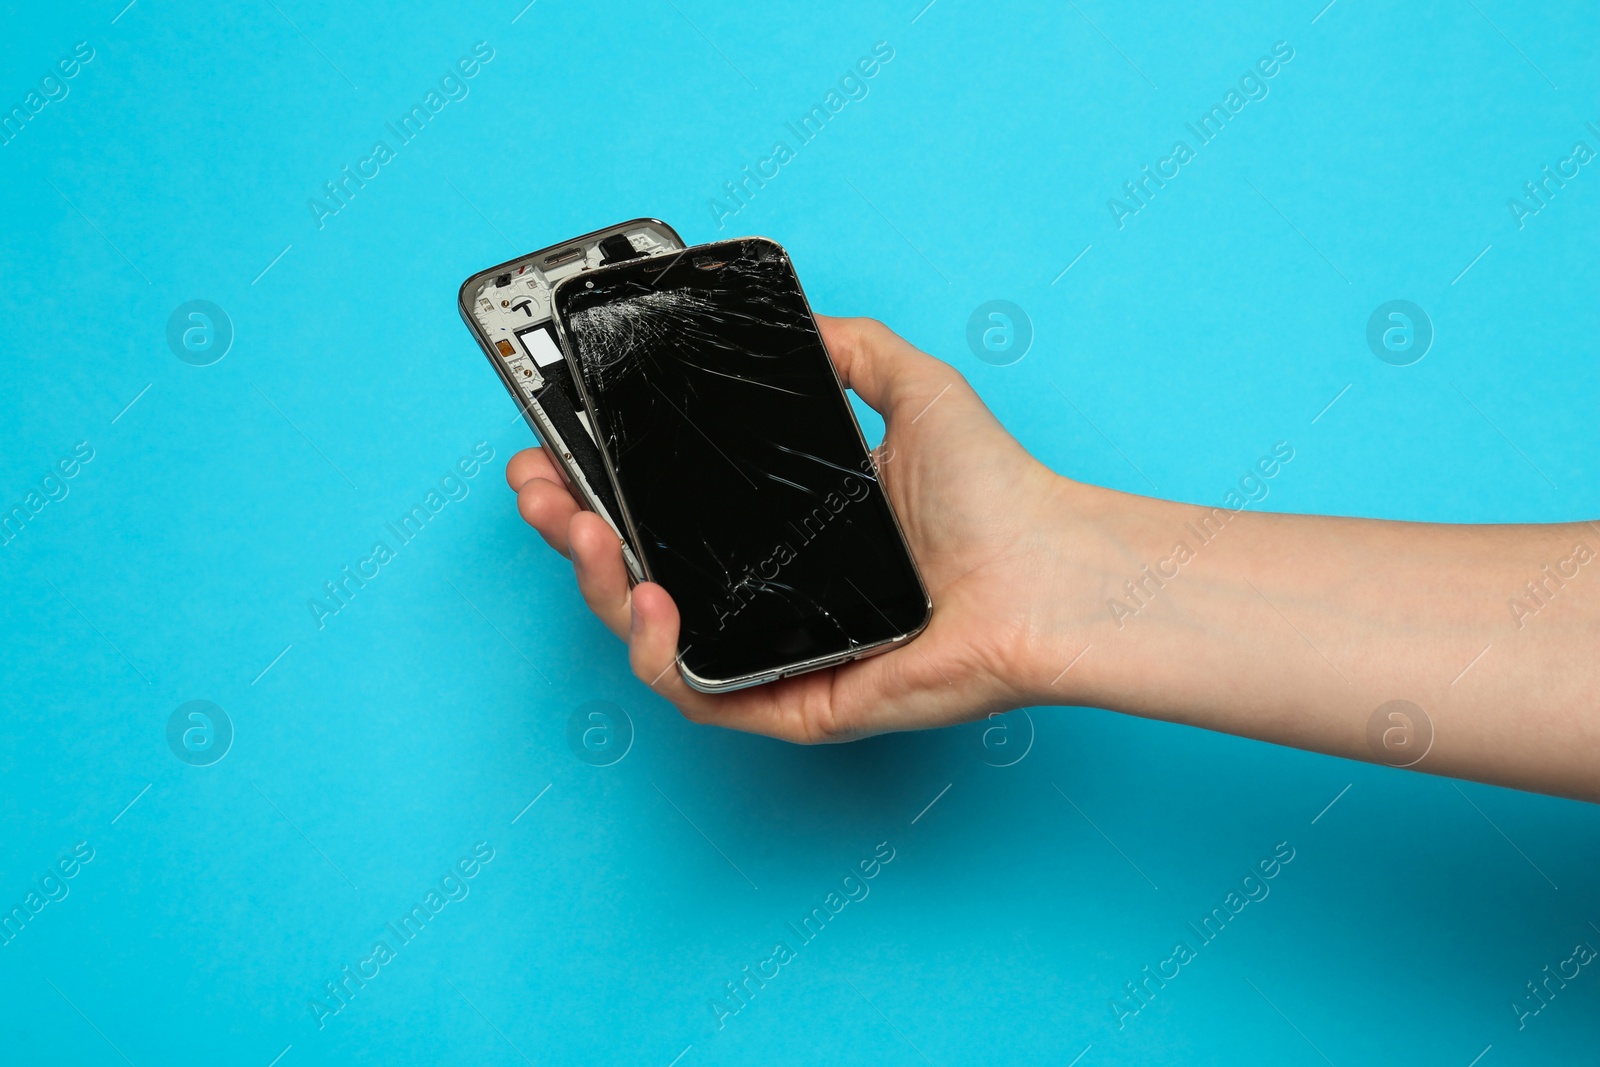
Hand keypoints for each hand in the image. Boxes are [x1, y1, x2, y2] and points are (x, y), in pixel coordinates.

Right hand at [506, 316, 1092, 741]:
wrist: (1048, 568)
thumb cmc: (997, 496)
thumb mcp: (913, 389)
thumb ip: (850, 348)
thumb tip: (801, 321)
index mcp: (783, 528)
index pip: (669, 510)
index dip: (602, 481)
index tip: (558, 445)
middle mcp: (769, 591)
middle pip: (637, 571)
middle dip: (568, 528)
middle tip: (538, 487)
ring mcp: (775, 648)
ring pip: (650, 636)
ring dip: (595, 585)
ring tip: (579, 529)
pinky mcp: (793, 700)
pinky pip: (699, 694)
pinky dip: (658, 653)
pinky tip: (649, 598)